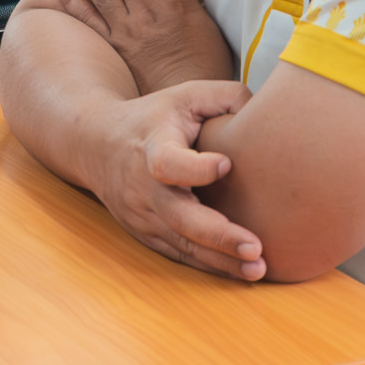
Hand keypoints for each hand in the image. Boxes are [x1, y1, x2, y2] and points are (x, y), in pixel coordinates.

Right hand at [91, 81, 264, 280]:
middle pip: (178, 217)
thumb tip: (267, 113)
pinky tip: (238, 270)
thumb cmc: (153, 117)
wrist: (96, 144)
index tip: (227, 164)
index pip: (168, 163)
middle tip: (256, 248)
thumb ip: (228, 96)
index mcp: (152, 146)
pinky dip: (208, 264)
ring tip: (257, 268)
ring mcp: (142, 214)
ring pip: (182, 243)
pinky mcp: (145, 233)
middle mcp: (143, 186)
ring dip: (220, 260)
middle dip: (218, 235)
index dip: (196, 168)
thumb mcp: (186, 94)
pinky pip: (178, 254)